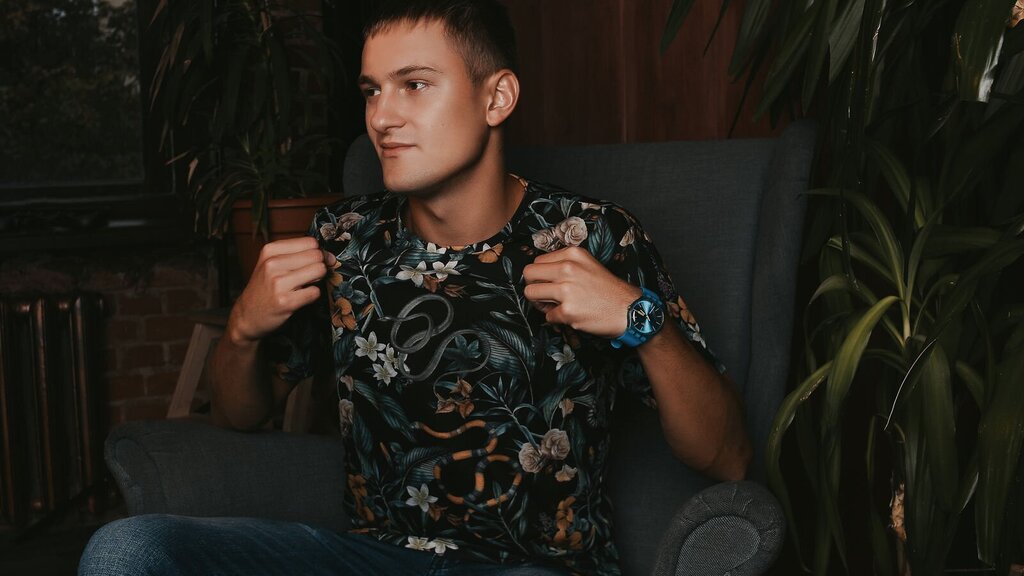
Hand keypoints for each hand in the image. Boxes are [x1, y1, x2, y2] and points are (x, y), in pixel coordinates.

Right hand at [227, 236, 333, 344]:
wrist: (247, 315)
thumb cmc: (265, 288)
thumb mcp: (272, 264)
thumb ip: (299, 255)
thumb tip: (330, 256)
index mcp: (270, 250)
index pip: (310, 242)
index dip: (317, 253)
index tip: (312, 263)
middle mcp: (272, 264)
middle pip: (317, 255)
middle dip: (319, 266)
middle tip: (308, 277)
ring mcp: (278, 283)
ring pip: (319, 270)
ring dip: (317, 281)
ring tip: (303, 287)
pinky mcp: (285, 301)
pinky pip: (315, 292)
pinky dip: (312, 296)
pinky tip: (299, 298)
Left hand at [522, 246, 640, 337]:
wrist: (629, 310)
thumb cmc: (608, 289)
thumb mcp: (588, 264)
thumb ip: (564, 264)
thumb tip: (539, 273)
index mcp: (572, 254)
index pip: (537, 261)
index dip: (540, 275)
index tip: (550, 284)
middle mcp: (567, 268)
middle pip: (528, 274)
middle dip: (534, 286)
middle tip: (546, 296)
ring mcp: (566, 290)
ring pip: (530, 294)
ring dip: (540, 303)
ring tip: (556, 306)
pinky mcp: (567, 311)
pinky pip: (547, 316)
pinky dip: (556, 319)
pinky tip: (572, 315)